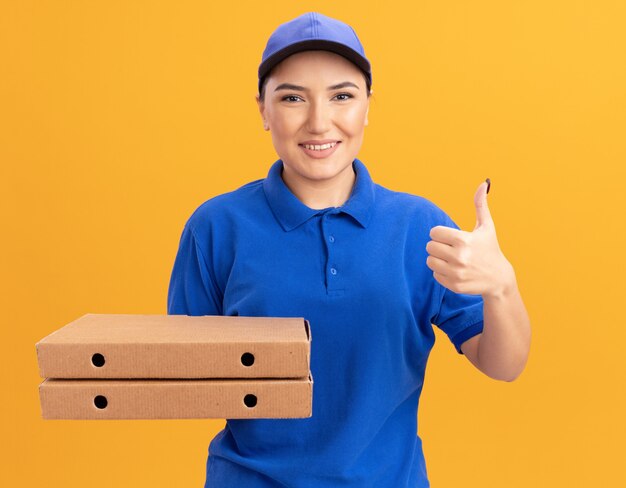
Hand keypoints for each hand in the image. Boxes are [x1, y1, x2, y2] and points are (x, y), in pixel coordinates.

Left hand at [426, 179, 514, 297]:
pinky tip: (455, 270)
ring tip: (451, 259)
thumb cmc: (490, 249)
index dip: (441, 233)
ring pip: (430, 261)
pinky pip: (435, 274)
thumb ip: (480, 205)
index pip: (434, 232)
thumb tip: (483, 183)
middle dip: (438, 246)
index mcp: (464, 240)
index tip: (451, 237)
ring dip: (438, 259)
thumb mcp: (487, 227)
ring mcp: (456, 273)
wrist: (499, 279)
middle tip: (450, 248)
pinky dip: (442, 272)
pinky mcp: (454, 285)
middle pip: (430, 246)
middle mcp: (459, 257)